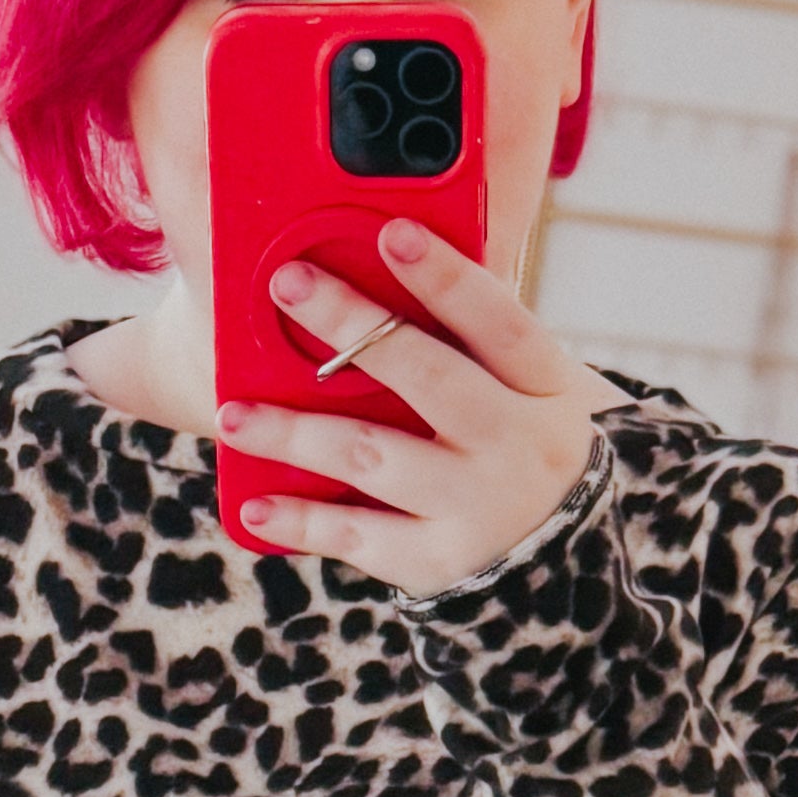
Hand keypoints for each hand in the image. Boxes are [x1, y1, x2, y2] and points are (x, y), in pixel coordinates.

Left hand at [219, 221, 603, 593]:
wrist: (562, 563)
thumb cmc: (520, 446)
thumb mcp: (528, 391)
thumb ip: (472, 340)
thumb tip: (379, 268)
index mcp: (543, 386)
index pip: (500, 321)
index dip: (447, 278)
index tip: (395, 233)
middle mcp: (515, 444)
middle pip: (428, 376)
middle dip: (353, 326)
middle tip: (288, 283)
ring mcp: (475, 507)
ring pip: (372, 456)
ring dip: (296, 433)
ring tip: (235, 414)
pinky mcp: (435, 562)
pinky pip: (355, 537)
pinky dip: (300, 523)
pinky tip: (253, 505)